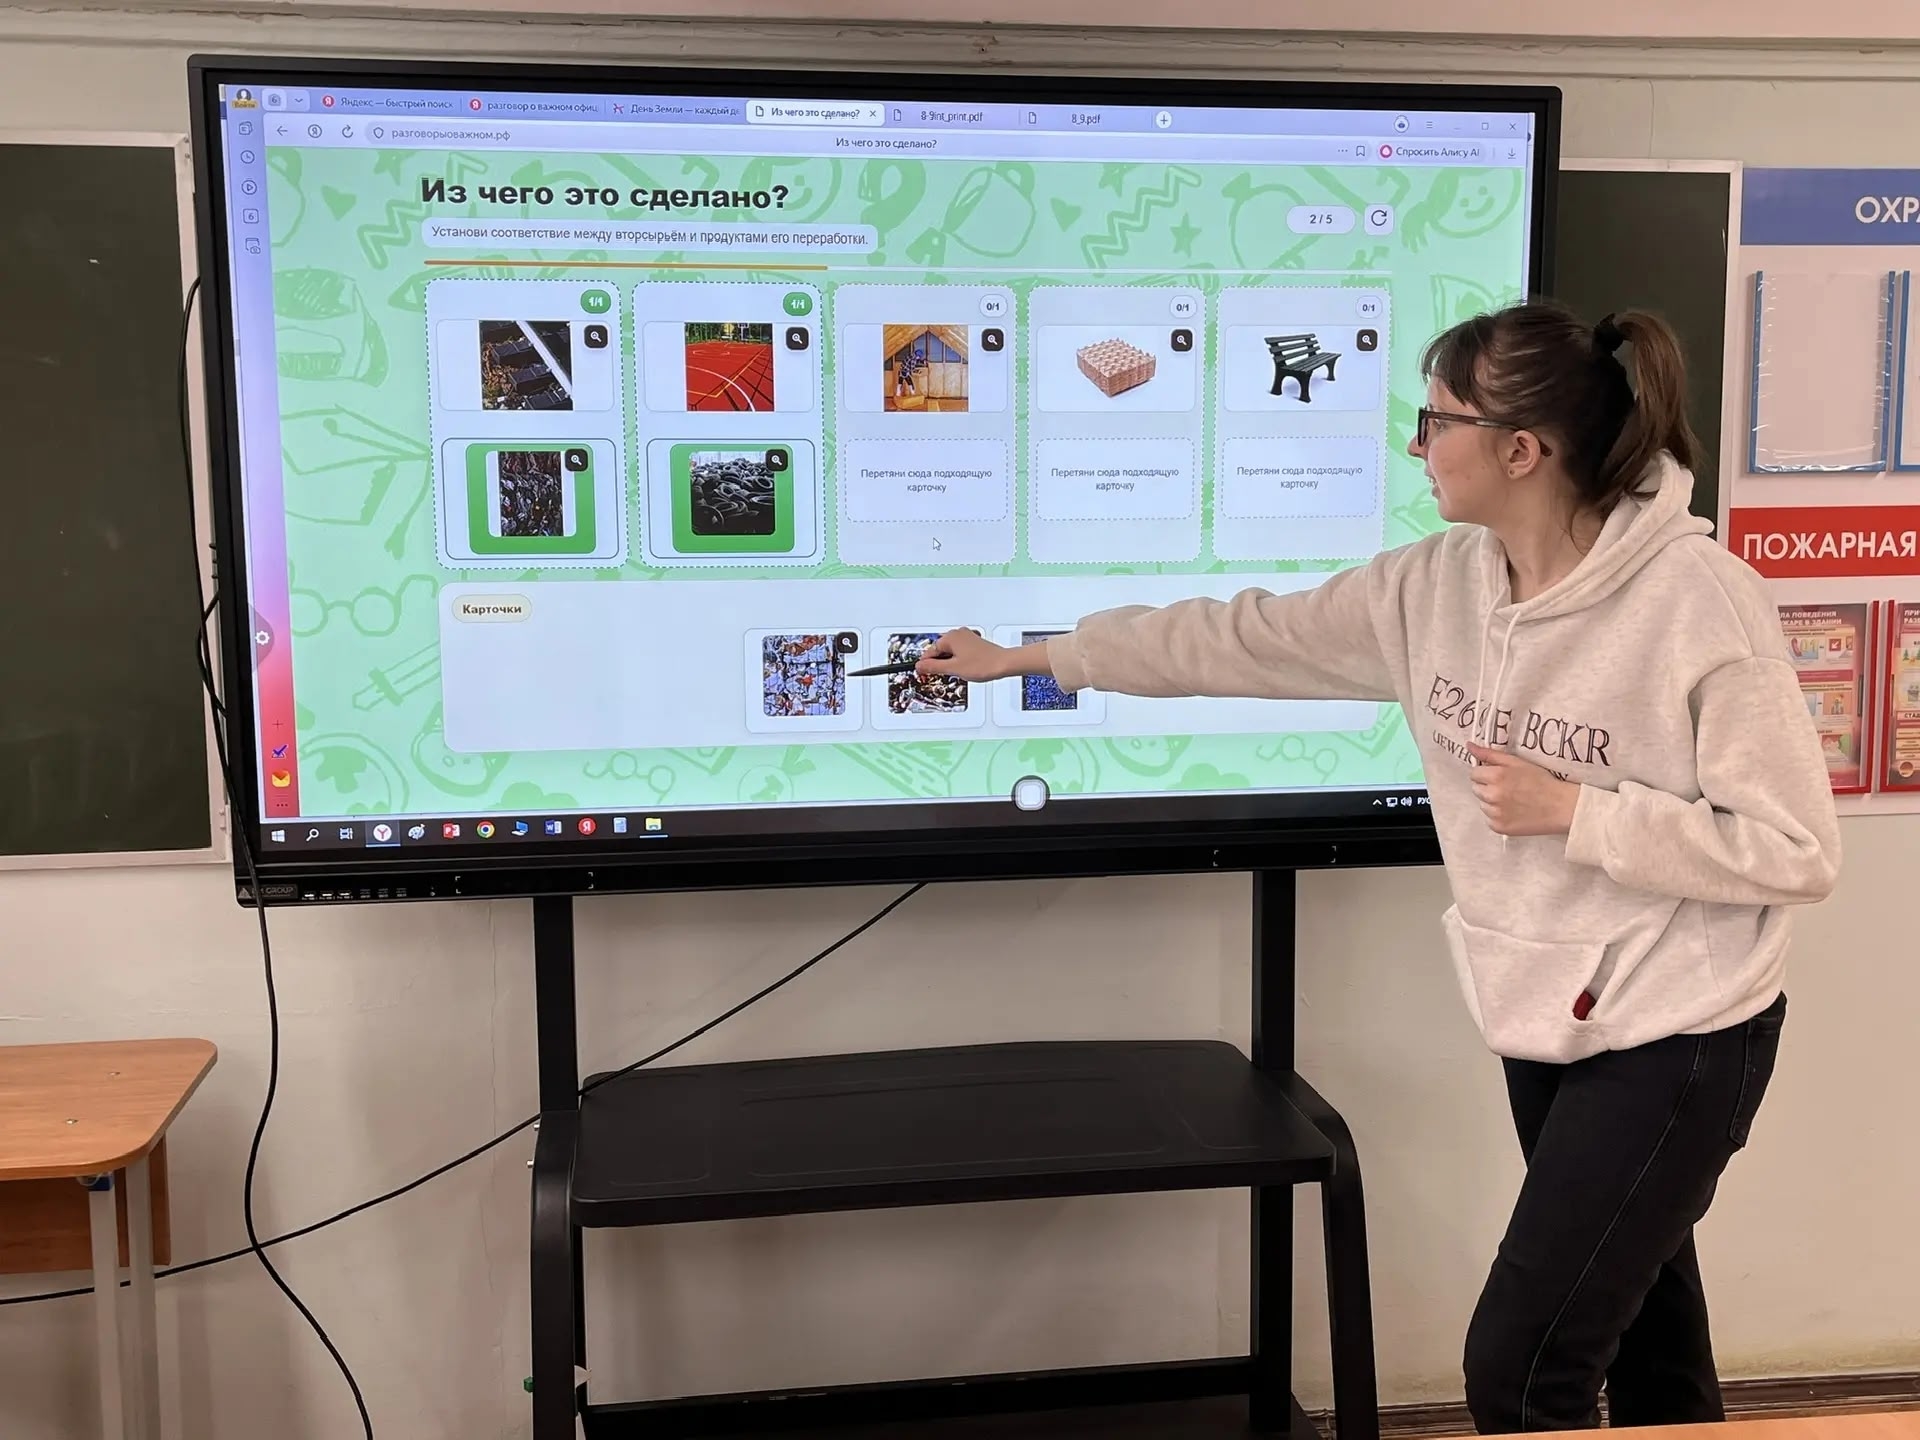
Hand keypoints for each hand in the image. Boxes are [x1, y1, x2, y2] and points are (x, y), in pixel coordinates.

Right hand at [917, 628, 1016, 682]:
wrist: (1004, 663)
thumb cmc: (983, 664)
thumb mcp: (953, 668)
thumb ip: (933, 667)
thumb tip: (920, 666)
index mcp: (950, 637)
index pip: (929, 652)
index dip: (926, 665)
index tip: (922, 673)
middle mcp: (958, 634)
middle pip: (939, 650)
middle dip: (938, 663)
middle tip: (942, 675)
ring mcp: (966, 637)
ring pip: (949, 651)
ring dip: (949, 662)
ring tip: (957, 672)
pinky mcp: (973, 643)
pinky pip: (959, 650)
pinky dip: (957, 659)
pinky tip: (963, 668)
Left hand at [1465, 743, 1581, 836]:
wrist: (1561, 806)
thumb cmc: (1541, 781)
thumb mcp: (1517, 762)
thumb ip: (1490, 754)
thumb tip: (1469, 746)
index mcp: (1496, 776)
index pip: (1474, 773)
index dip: (1485, 773)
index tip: (1498, 776)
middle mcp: (1492, 795)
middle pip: (1476, 789)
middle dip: (1487, 787)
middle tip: (1507, 788)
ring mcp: (1495, 813)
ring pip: (1483, 805)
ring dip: (1492, 802)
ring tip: (1512, 800)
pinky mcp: (1499, 827)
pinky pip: (1490, 819)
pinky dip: (1498, 816)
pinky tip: (1514, 812)